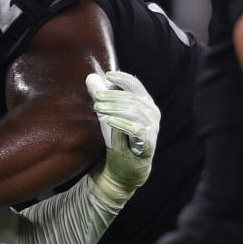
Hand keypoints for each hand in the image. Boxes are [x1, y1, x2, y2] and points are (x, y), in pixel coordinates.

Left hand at [86, 70, 160, 204]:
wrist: (124, 168)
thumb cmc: (117, 138)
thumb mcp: (107, 115)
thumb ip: (101, 97)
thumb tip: (90, 78)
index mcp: (145, 103)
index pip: (135, 85)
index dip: (122, 78)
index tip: (107, 75)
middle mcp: (152, 113)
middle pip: (133, 98)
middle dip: (112, 96)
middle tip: (95, 97)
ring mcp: (152, 128)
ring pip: (134, 112)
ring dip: (114, 108)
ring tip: (97, 108)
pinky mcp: (148, 143)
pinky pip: (137, 130)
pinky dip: (122, 124)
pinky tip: (109, 120)